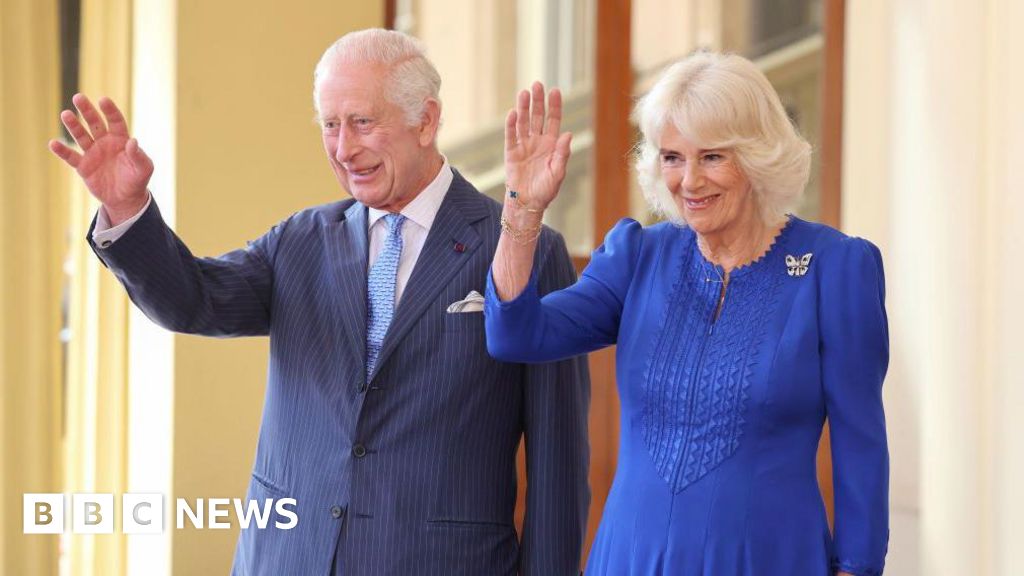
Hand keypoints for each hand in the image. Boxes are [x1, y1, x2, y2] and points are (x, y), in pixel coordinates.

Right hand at [48, 94, 153, 224]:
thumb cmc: (137, 180)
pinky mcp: (83, 166)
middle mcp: (105, 142)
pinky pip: (71, 156)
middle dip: (87, 111)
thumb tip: (134, 141)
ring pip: (81, 136)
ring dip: (73, 126)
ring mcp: (93, 153)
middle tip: (78, 97)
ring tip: (65, 114)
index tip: (103, 100)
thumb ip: (139, 155)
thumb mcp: (144, 169)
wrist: (125, 199)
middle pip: (94, 123)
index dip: (110, 111)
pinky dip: (62, 151)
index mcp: (120, 140)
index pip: (115, 121)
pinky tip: (53, 143)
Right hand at [504, 82, 572, 211]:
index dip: (554, 106)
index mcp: (551, 144)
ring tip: (524, 93)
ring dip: (523, 108)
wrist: (528, 203)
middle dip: (538, 101)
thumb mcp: (558, 172)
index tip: (555, 91)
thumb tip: (568, 134)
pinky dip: (511, 124)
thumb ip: (562, 154)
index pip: (553, 120)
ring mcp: (523, 145)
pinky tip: (513, 113)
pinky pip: (511, 135)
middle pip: (537, 116)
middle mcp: (537, 141)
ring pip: (523, 122)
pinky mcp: (511, 152)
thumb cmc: (545, 190)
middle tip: (537, 85)